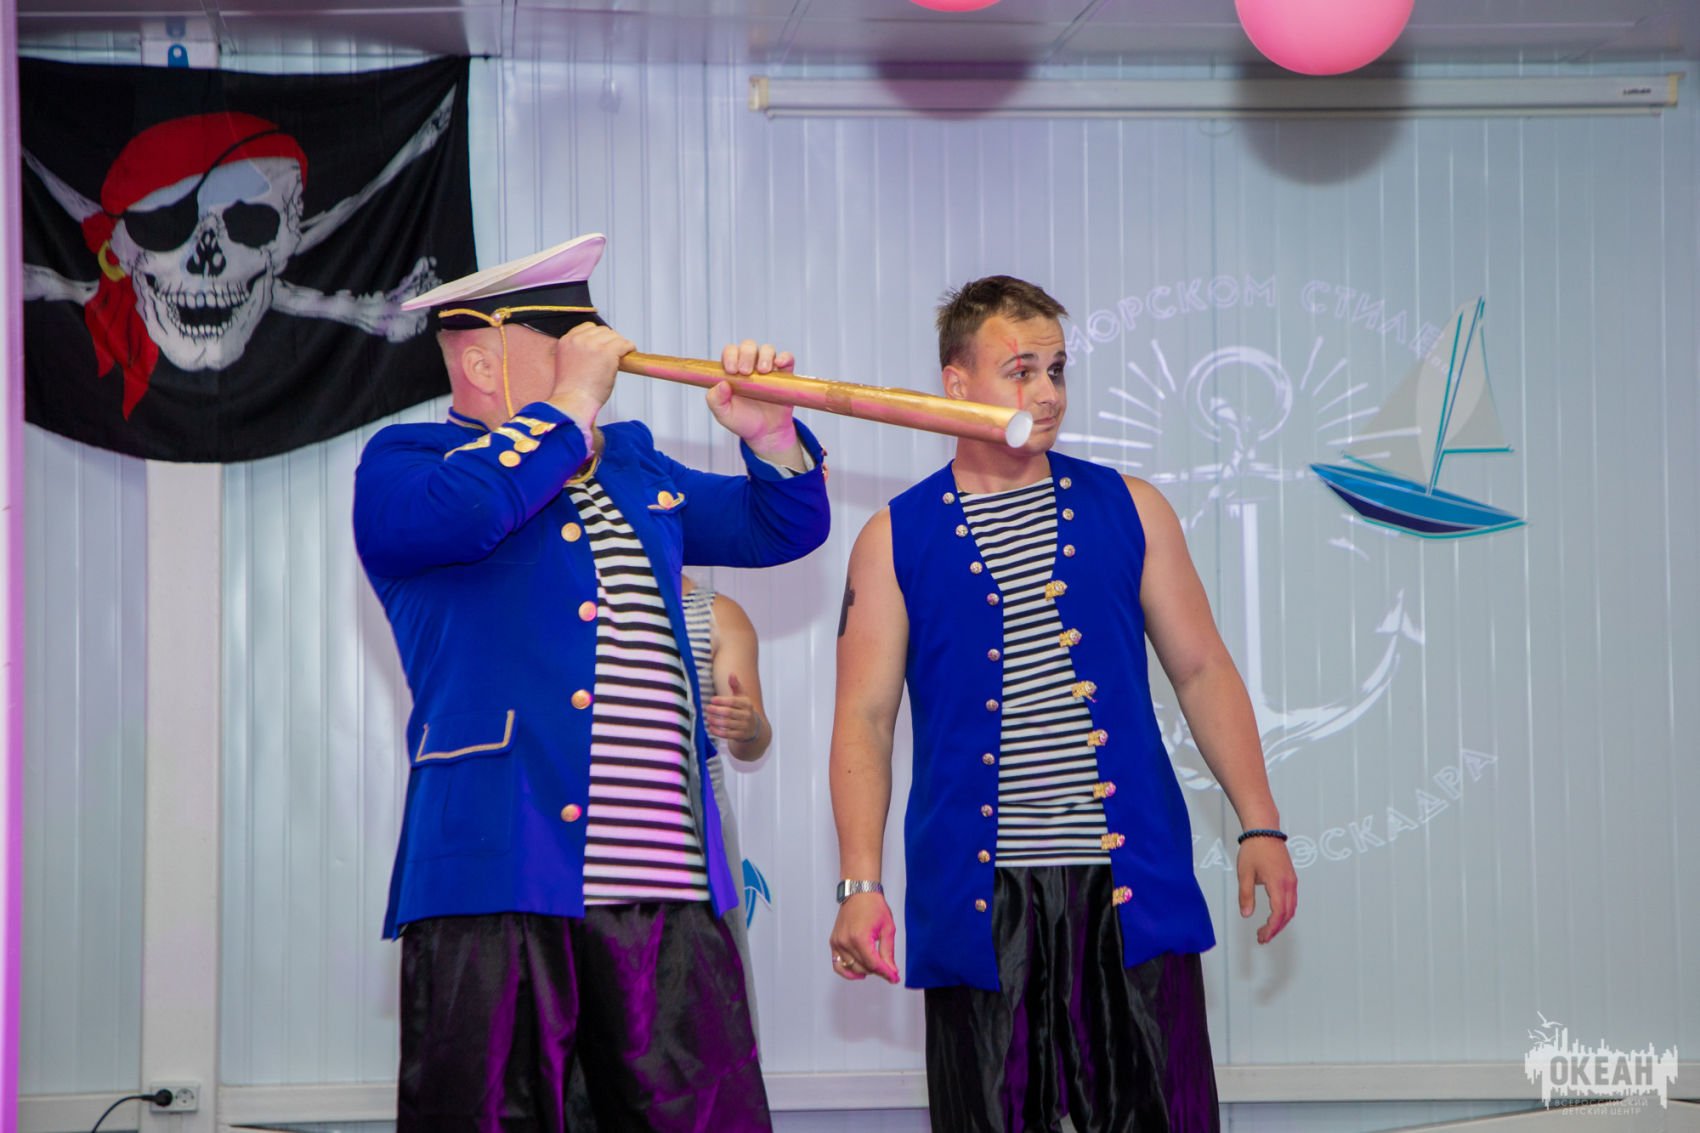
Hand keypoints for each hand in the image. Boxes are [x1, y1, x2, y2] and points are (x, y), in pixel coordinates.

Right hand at [548, 322, 633, 425]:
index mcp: (566, 341)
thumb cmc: (572, 392)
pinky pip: (624, 344)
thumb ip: (579, 352)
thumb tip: (598, 350)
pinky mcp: (607, 352)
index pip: (588, 327)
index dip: (599, 336)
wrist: (573, 402)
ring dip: (620, 344)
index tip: (605, 344)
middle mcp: (579, 339)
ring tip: (622, 355)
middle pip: (603, 331)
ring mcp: (593, 344)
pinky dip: (629, 348)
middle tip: (616, 353)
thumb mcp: (569, 364)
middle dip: (610, 341)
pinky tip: (630, 353)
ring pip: (614, 336)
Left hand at [704, 674, 760, 742]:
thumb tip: (732, 674)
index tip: (712, 700)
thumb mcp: (743, 696)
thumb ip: (736, 685)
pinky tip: (710, 727)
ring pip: (727, 724)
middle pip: (729, 713)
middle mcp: (747, 715)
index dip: (721, 700)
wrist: (755, 727)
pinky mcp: (740, 736)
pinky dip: (717, 731)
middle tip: (707, 708)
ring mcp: (744, 726)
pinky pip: (727, 734)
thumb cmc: (744, 709)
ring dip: (715, 721)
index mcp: (747, 704)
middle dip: (716, 710)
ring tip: (707, 717)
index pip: (733, 701)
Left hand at [706, 339, 802, 461]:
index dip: (730, 356)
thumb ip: (715, 400)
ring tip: (762, 371)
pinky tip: (779, 364)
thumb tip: (722, 384)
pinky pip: (787, 359)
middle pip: (748, 346)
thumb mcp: (723, 414)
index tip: (732, 371)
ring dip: (765, 356)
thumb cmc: (743, 421)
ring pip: (767, 350)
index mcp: (733, 370)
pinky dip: (785, 358)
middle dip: (746, 354)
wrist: (766, 434)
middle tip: (746, 372)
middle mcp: (750, 365)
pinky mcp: (785, 375)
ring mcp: (768, 369)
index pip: (730, 352)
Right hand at [829, 890, 899, 983]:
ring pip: (852, 968)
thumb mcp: (887, 929)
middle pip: (863, 968)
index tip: (894, 978)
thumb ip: (888, 952)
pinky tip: (859, 973)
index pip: (873, 964)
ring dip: (865, 970)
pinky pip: (838, 964)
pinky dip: (847, 972)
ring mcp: (838, 942)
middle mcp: (846, 941)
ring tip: (875, 965)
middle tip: (888, 967)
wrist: (859, 892)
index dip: (886, 973)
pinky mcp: (834, 942)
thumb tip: (891, 971)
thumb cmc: (874, 906)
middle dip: (878, 970)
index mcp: (860, 937)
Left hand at [1237, 836, 1296, 943]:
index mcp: (1278, 883)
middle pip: (1287, 914)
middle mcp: (1289, 883)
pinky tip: (1275, 914)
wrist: (1264, 830)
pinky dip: (1285, 911)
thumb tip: (1246, 914)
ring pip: (1291, 908)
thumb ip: (1245, 895)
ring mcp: (1292, 880)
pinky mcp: (1291, 877)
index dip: (1271, 928)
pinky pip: (1292, 899)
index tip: (1262, 936)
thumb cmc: (1254, 849)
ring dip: (1281, 921)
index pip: (1278, 913)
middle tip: (1263, 937)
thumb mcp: (1244, 874)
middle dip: (1276, 928)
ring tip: (1267, 929)